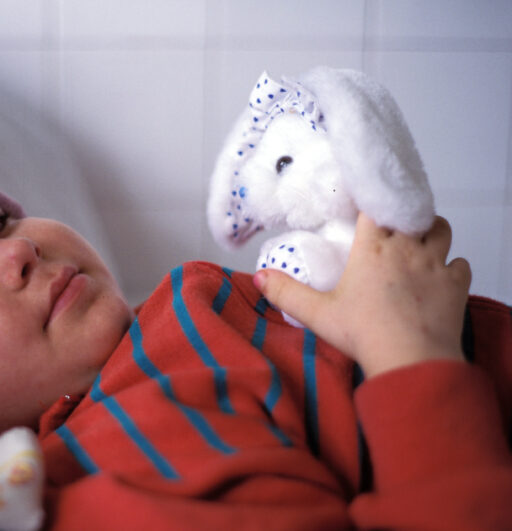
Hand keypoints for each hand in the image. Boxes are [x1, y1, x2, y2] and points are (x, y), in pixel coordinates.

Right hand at [253, 213, 470, 378]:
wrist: (411, 359)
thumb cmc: (365, 334)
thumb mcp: (317, 313)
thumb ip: (286, 292)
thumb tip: (259, 277)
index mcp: (372, 248)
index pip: (375, 208)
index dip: (371, 205)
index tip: (365, 209)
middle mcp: (406, 248)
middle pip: (411, 214)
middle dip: (402, 219)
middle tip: (391, 231)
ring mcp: (435, 264)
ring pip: (441, 230)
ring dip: (431, 233)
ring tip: (419, 245)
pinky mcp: (456, 284)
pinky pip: (460, 264)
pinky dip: (452, 267)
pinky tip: (441, 278)